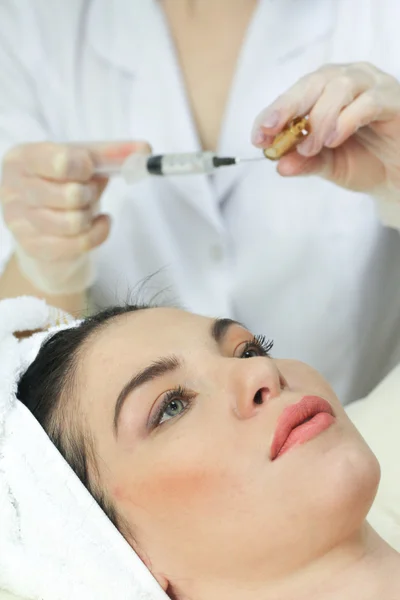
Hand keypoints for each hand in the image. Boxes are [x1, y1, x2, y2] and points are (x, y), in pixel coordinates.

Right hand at [0, 140, 149, 293]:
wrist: (48, 226)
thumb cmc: (64, 186)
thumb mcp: (83, 164)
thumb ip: (111, 154)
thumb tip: (144, 150)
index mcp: (21, 159)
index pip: (58, 161)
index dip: (83, 166)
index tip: (90, 168)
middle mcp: (12, 188)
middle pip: (70, 195)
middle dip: (89, 194)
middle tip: (87, 190)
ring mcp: (19, 221)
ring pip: (74, 222)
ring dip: (90, 214)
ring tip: (87, 208)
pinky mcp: (34, 247)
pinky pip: (80, 243)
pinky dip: (99, 232)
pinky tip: (97, 223)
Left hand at [252, 62, 399, 200]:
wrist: (397, 175)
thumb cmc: (363, 162)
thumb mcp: (327, 166)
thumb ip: (305, 163)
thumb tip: (280, 166)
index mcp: (324, 92)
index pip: (293, 95)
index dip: (273, 113)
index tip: (258, 137)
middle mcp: (346, 80)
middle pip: (312, 82)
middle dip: (288, 107)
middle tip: (272, 131)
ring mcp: (371, 85)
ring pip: (338, 87)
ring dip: (318, 118)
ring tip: (310, 147)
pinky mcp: (392, 98)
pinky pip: (367, 102)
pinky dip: (346, 120)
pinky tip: (333, 140)